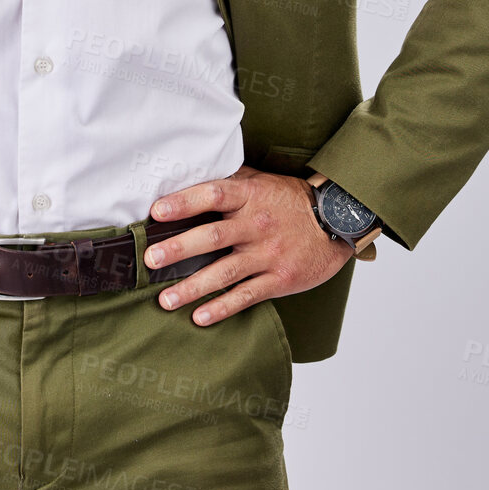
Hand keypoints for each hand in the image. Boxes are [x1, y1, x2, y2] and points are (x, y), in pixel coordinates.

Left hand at [142, 163, 353, 325]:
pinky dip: (223, 308)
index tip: (157, 212)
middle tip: (150, 259)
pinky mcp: (280, 279)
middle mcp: (257, 225)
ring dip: (192, 287)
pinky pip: (247, 295)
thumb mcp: (262, 180)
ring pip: (225, 272)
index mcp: (250, 196)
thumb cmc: (291, 199)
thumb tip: (192, 172)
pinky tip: (200, 317)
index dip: (184, 203)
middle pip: (213, 236)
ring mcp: (269, 254)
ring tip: (165, 300)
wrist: (338, 222)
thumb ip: (230, 179)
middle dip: (179, 249)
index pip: (213, 195)